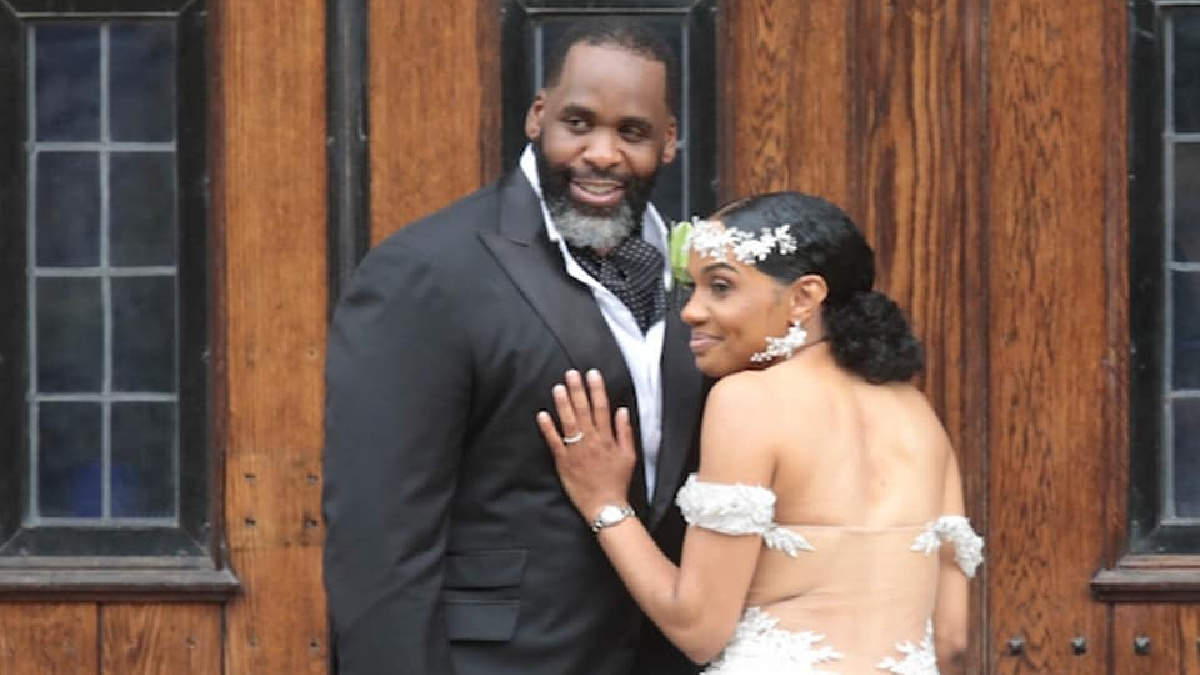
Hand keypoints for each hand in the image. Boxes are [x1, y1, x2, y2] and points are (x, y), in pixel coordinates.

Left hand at [537, 369, 636, 520]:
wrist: (605, 506)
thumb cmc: (617, 481)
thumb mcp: (629, 456)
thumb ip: (625, 432)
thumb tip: (622, 411)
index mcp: (607, 438)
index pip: (601, 408)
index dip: (596, 389)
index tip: (592, 374)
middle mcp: (591, 441)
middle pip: (583, 411)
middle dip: (577, 390)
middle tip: (571, 373)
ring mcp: (576, 451)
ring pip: (569, 422)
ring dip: (563, 404)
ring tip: (558, 388)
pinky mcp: (563, 461)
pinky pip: (554, 442)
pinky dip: (548, 428)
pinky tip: (542, 414)